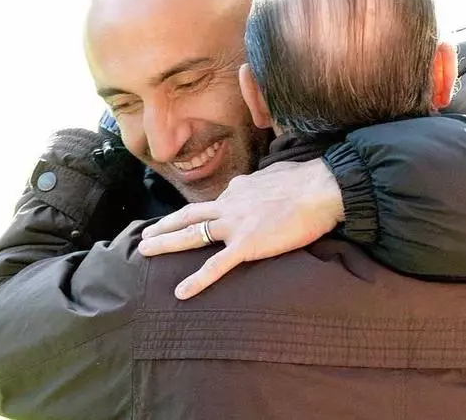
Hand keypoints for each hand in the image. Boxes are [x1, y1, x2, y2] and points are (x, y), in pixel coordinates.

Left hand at [138, 158, 344, 298]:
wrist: (320, 190)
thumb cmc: (308, 180)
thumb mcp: (278, 173)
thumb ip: (267, 180)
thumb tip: (270, 179)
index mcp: (240, 189)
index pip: (215, 202)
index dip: (199, 213)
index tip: (187, 220)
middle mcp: (230, 204)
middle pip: (190, 215)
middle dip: (165, 225)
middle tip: (146, 234)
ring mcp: (235, 225)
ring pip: (192, 234)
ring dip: (166, 243)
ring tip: (145, 251)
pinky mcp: (245, 245)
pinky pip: (215, 266)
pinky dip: (196, 280)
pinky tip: (181, 293)